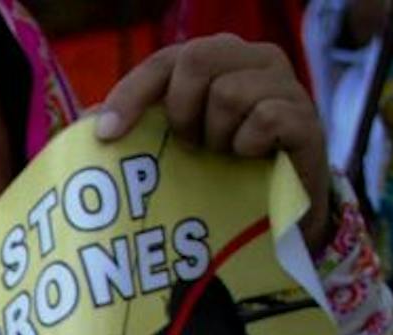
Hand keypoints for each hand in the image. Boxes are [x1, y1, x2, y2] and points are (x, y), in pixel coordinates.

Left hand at [96, 34, 333, 254]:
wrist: (274, 217)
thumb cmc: (216, 173)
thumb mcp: (170, 148)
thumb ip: (133, 128)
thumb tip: (87, 122)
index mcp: (216, 59)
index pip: (165, 61)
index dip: (131, 93)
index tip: (106, 135)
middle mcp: (252, 60)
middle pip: (197, 59)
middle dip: (181, 110)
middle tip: (189, 144)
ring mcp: (284, 84)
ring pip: (229, 93)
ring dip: (217, 136)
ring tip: (225, 154)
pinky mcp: (305, 117)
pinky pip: (265, 119)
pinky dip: (247, 146)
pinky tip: (251, 159)